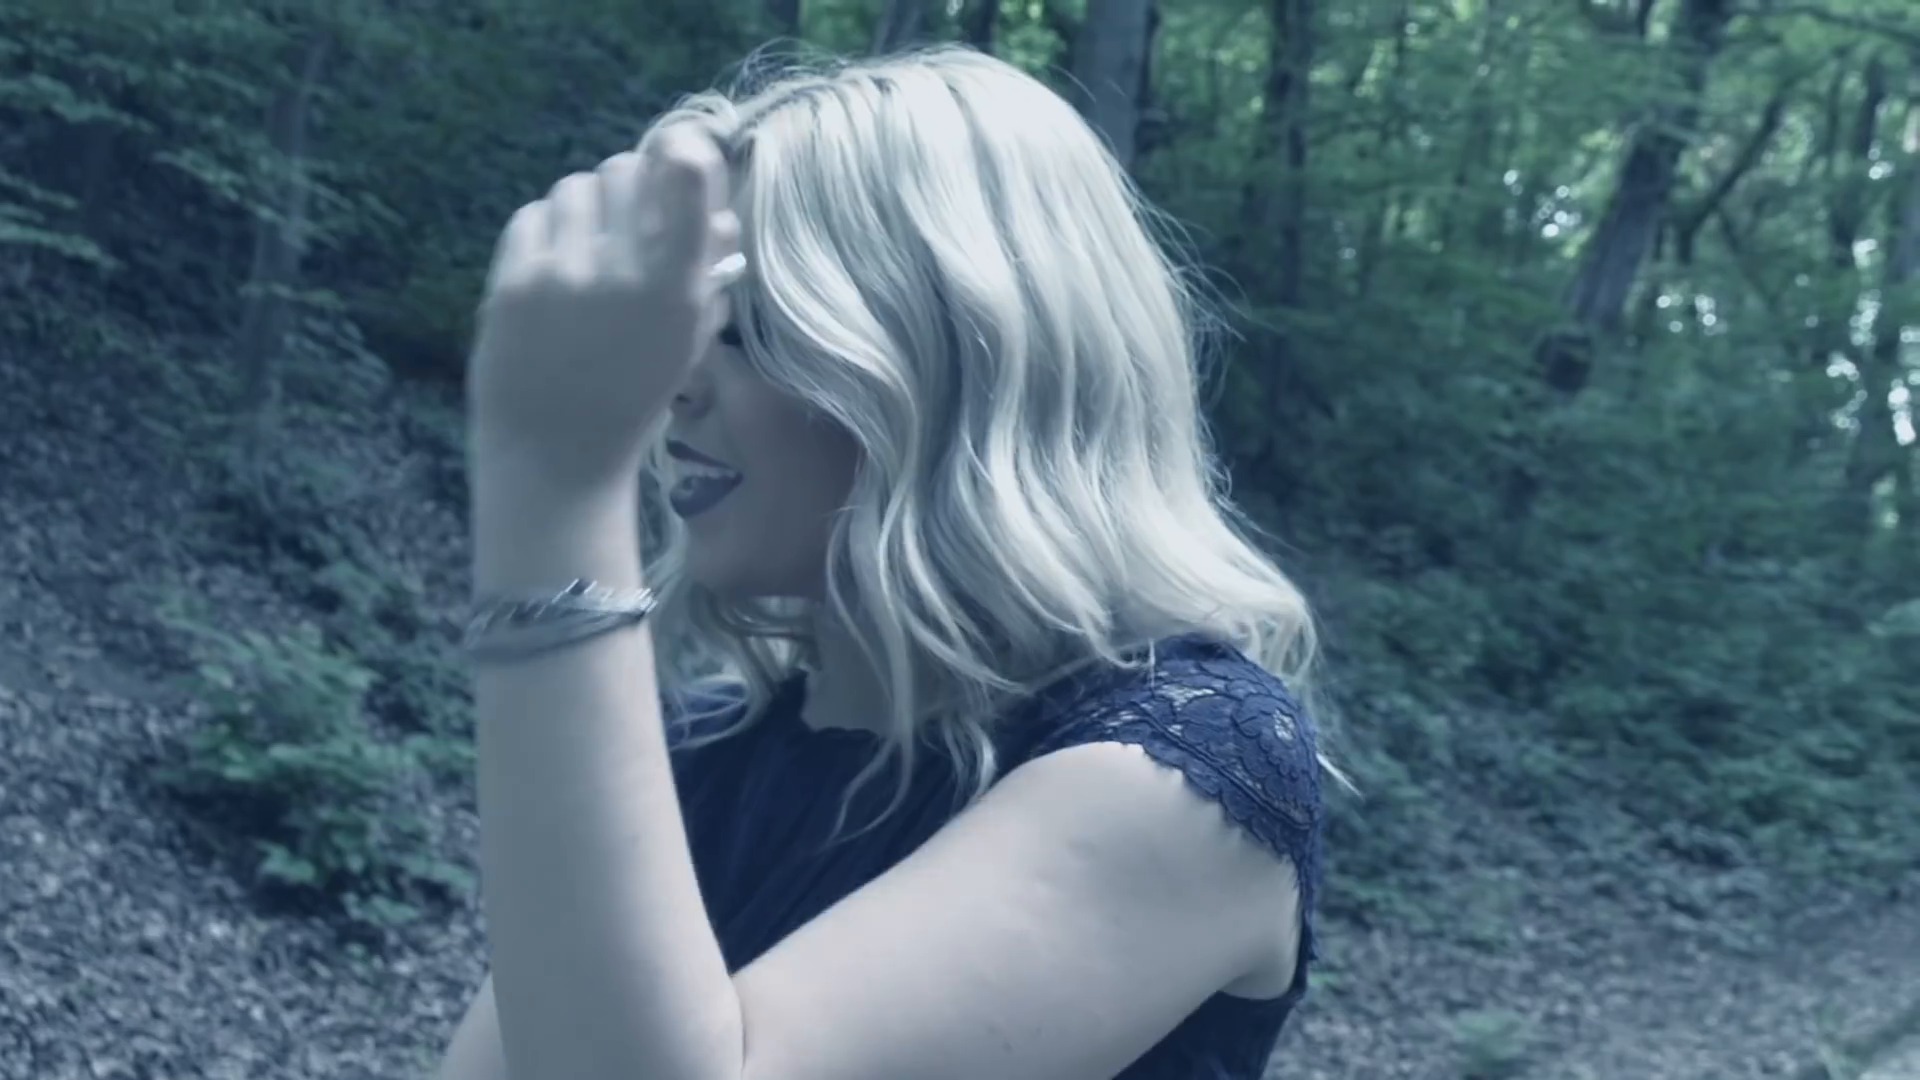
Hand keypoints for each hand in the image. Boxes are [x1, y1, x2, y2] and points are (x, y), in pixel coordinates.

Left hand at [466, 123, 739, 489]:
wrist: (556, 454)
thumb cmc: (633, 398)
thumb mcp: (686, 340)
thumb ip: (706, 273)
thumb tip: (716, 212)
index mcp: (677, 289)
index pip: (685, 177)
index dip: (683, 152)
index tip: (680, 157)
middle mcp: (621, 271)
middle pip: (624, 169)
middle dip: (631, 186)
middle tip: (629, 220)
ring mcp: (561, 273)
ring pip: (574, 187)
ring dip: (587, 208)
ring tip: (587, 249)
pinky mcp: (512, 281)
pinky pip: (533, 215)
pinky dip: (547, 231)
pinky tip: (554, 267)